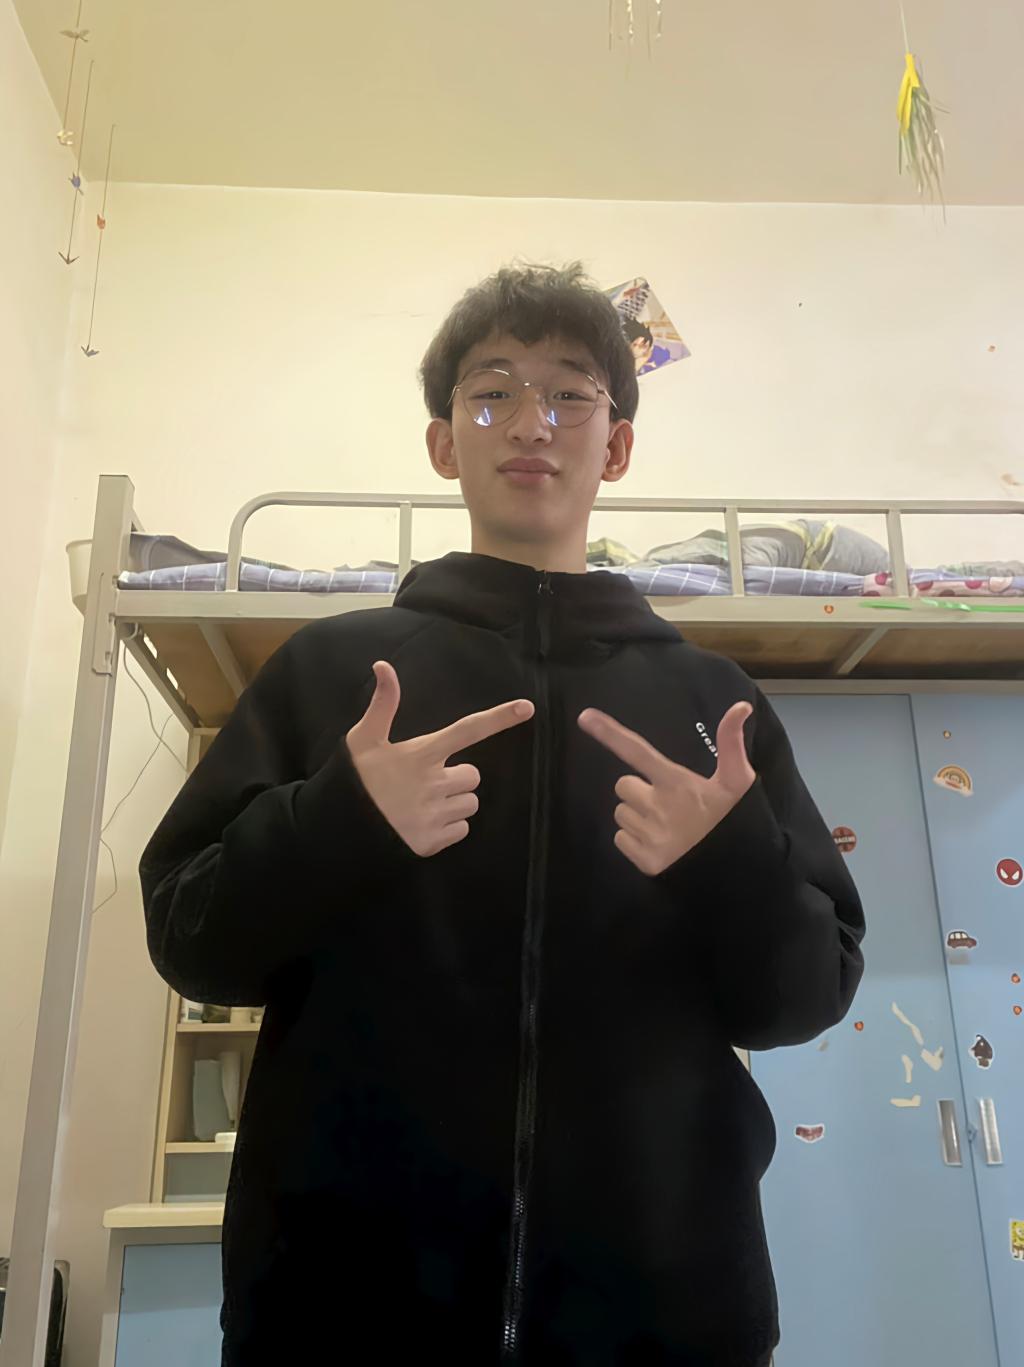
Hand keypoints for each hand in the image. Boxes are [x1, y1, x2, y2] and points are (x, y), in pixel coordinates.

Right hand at [346, 661, 533, 857]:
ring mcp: (433, 815)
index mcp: (420, 755)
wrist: (338, 828)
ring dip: (453, 804)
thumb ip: (383, 704)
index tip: (527, 708)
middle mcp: (432, 784)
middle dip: (456, 778)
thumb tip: (383, 665)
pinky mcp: (432, 842)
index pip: (466, 730)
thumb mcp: (363, 739)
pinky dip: (447, 829)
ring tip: (422, 804)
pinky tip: (422, 824)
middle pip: (473, 775)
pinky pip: (461, 830)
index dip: (498, 718)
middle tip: (426, 782)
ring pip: (469, 804)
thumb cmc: (355, 778)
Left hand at [577, 702, 755, 875]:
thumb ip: (731, 743)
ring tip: (667, 825)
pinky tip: (660, 844)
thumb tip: (740, 706)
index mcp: (676, 783)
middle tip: (667, 803)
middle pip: (623, 786)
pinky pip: (620, 840)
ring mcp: (650, 835)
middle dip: (639, 791)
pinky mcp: (645, 860)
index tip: (584, 717)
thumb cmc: (733, 819)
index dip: (610, 733)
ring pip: (621, 813)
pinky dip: (634, 842)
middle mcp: (658, 806)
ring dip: (637, 817)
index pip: (638, 751)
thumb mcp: (738, 780)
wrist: (737, 869)